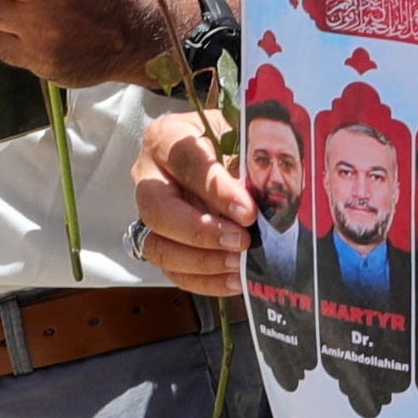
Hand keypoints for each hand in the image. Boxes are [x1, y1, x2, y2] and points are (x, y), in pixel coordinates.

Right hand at [129, 101, 251, 300]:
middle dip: (200, 231)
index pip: (184, 161)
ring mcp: (149, 212)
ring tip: (239, 265)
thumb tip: (269, 201)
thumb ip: (249, 162)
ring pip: (158, 245)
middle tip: (241, 241)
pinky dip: (204, 280)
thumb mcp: (239, 137)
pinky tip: (235, 279)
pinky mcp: (159, 240)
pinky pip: (172, 270)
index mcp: (167, 138)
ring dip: (201, 261)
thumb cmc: (230, 141)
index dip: (215, 189)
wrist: (218, 153)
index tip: (248, 211)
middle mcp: (148, 175)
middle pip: (157, 209)